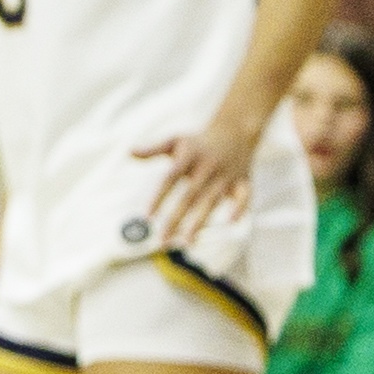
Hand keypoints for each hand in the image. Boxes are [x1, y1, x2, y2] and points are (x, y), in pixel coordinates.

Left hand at [140, 115, 260, 246]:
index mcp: (189, 157)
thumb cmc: (197, 142)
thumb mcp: (175, 140)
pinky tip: (230, 223)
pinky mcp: (243, 181)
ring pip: (212, 201)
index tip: (147, 216)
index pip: (170, 178)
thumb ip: (153, 149)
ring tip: (186, 243)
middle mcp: (207, 167)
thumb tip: (129, 152)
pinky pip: (244, 195)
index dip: (159, 197)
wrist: (235, 130)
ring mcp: (226, 174)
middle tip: (162, 241)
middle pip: (189, 196)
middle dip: (176, 219)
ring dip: (200, 222)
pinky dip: (240, 207)